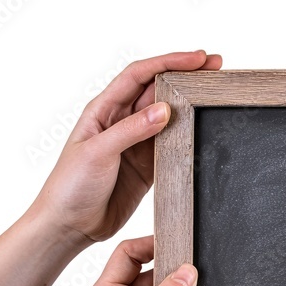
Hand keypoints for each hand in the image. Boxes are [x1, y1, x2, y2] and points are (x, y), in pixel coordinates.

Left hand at [31, 50, 221, 244]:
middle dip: (187, 76)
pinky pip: (174, 145)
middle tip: (216, 67)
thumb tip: (165, 109)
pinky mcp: (149, 166)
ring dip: (192, 105)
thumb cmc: (70, 187)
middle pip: (159, 91)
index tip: (198, 59)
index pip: (140, 76)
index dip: (169, 62)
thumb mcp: (98, 153)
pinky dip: (190, 137)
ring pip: (170, 116)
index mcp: (103, 110)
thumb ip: (131, 131)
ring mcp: (137, 144)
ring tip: (216, 94)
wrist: (69, 226)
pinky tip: (205, 130)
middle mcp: (122, 122)